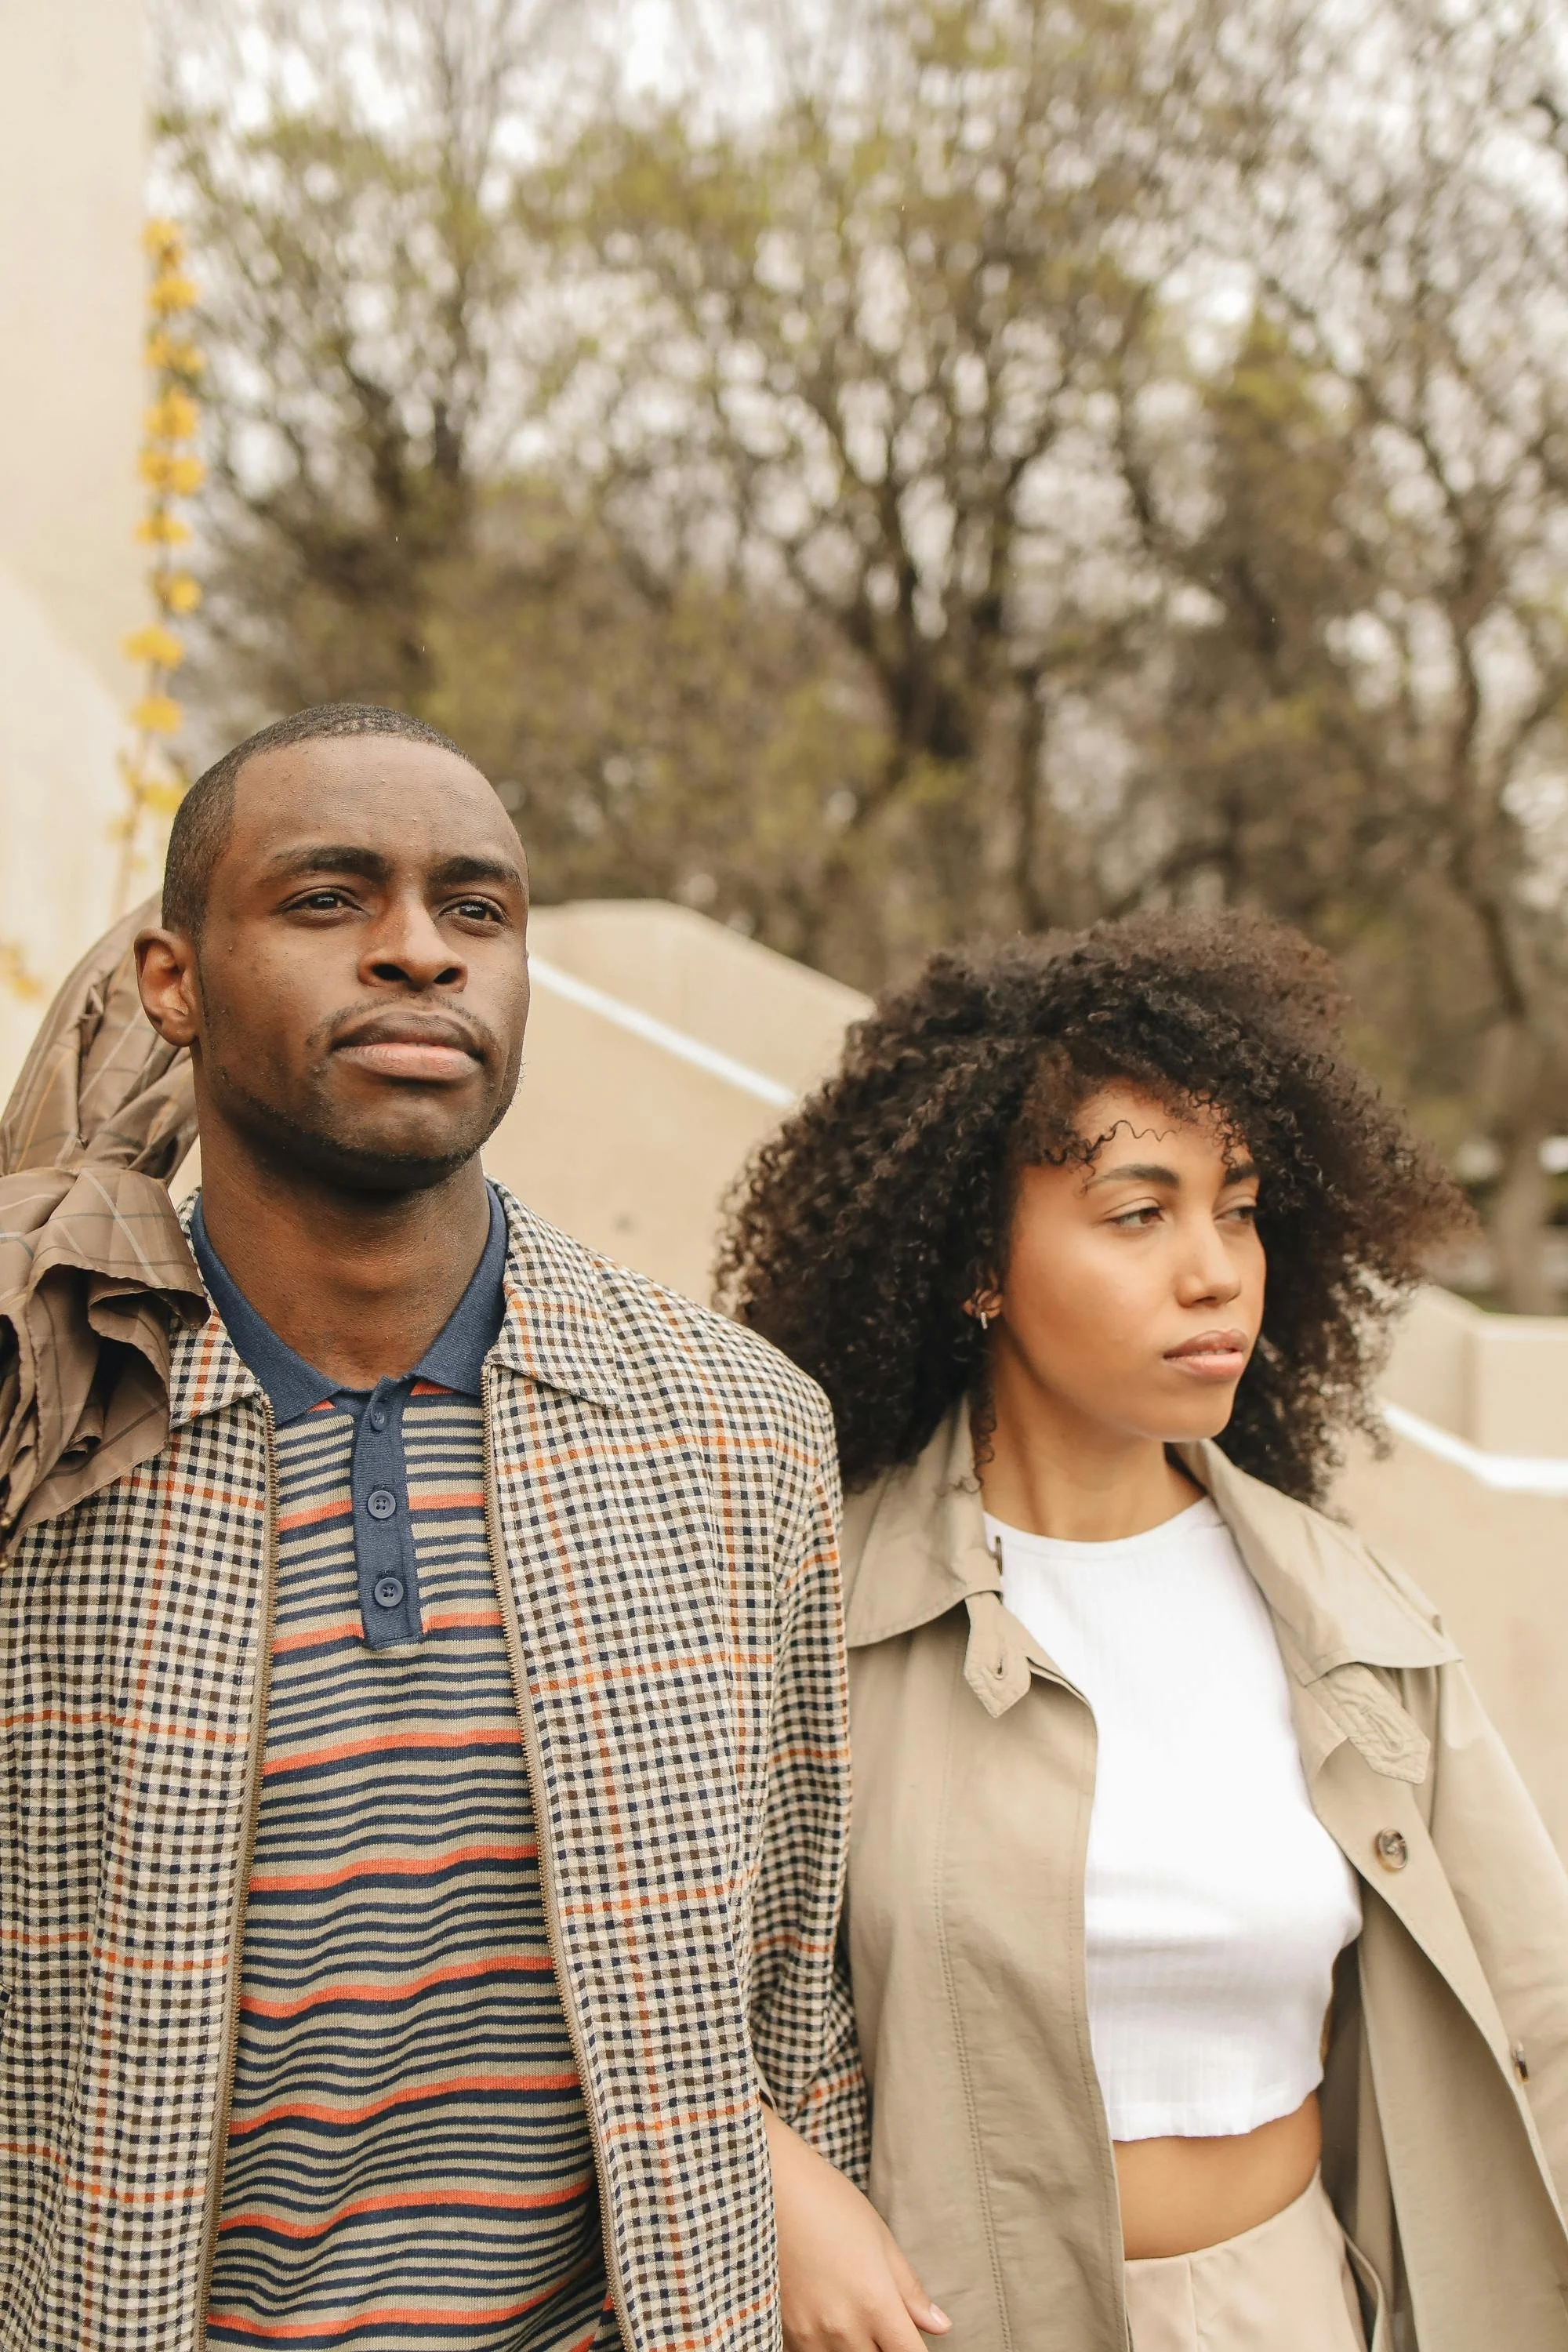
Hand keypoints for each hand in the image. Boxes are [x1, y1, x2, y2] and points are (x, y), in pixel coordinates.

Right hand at [763, 2104, 951, 2350]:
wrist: (767, 2185)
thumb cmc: (827, 2201)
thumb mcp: (879, 2237)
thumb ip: (909, 2289)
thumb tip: (939, 2325)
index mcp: (875, 2303)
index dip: (917, 2351)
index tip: (914, 2340)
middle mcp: (843, 2328)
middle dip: (886, 2346)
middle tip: (884, 2320)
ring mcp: (809, 2333)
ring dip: (856, 2348)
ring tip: (853, 2313)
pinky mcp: (783, 2330)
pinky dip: (826, 2345)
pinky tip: (826, 2315)